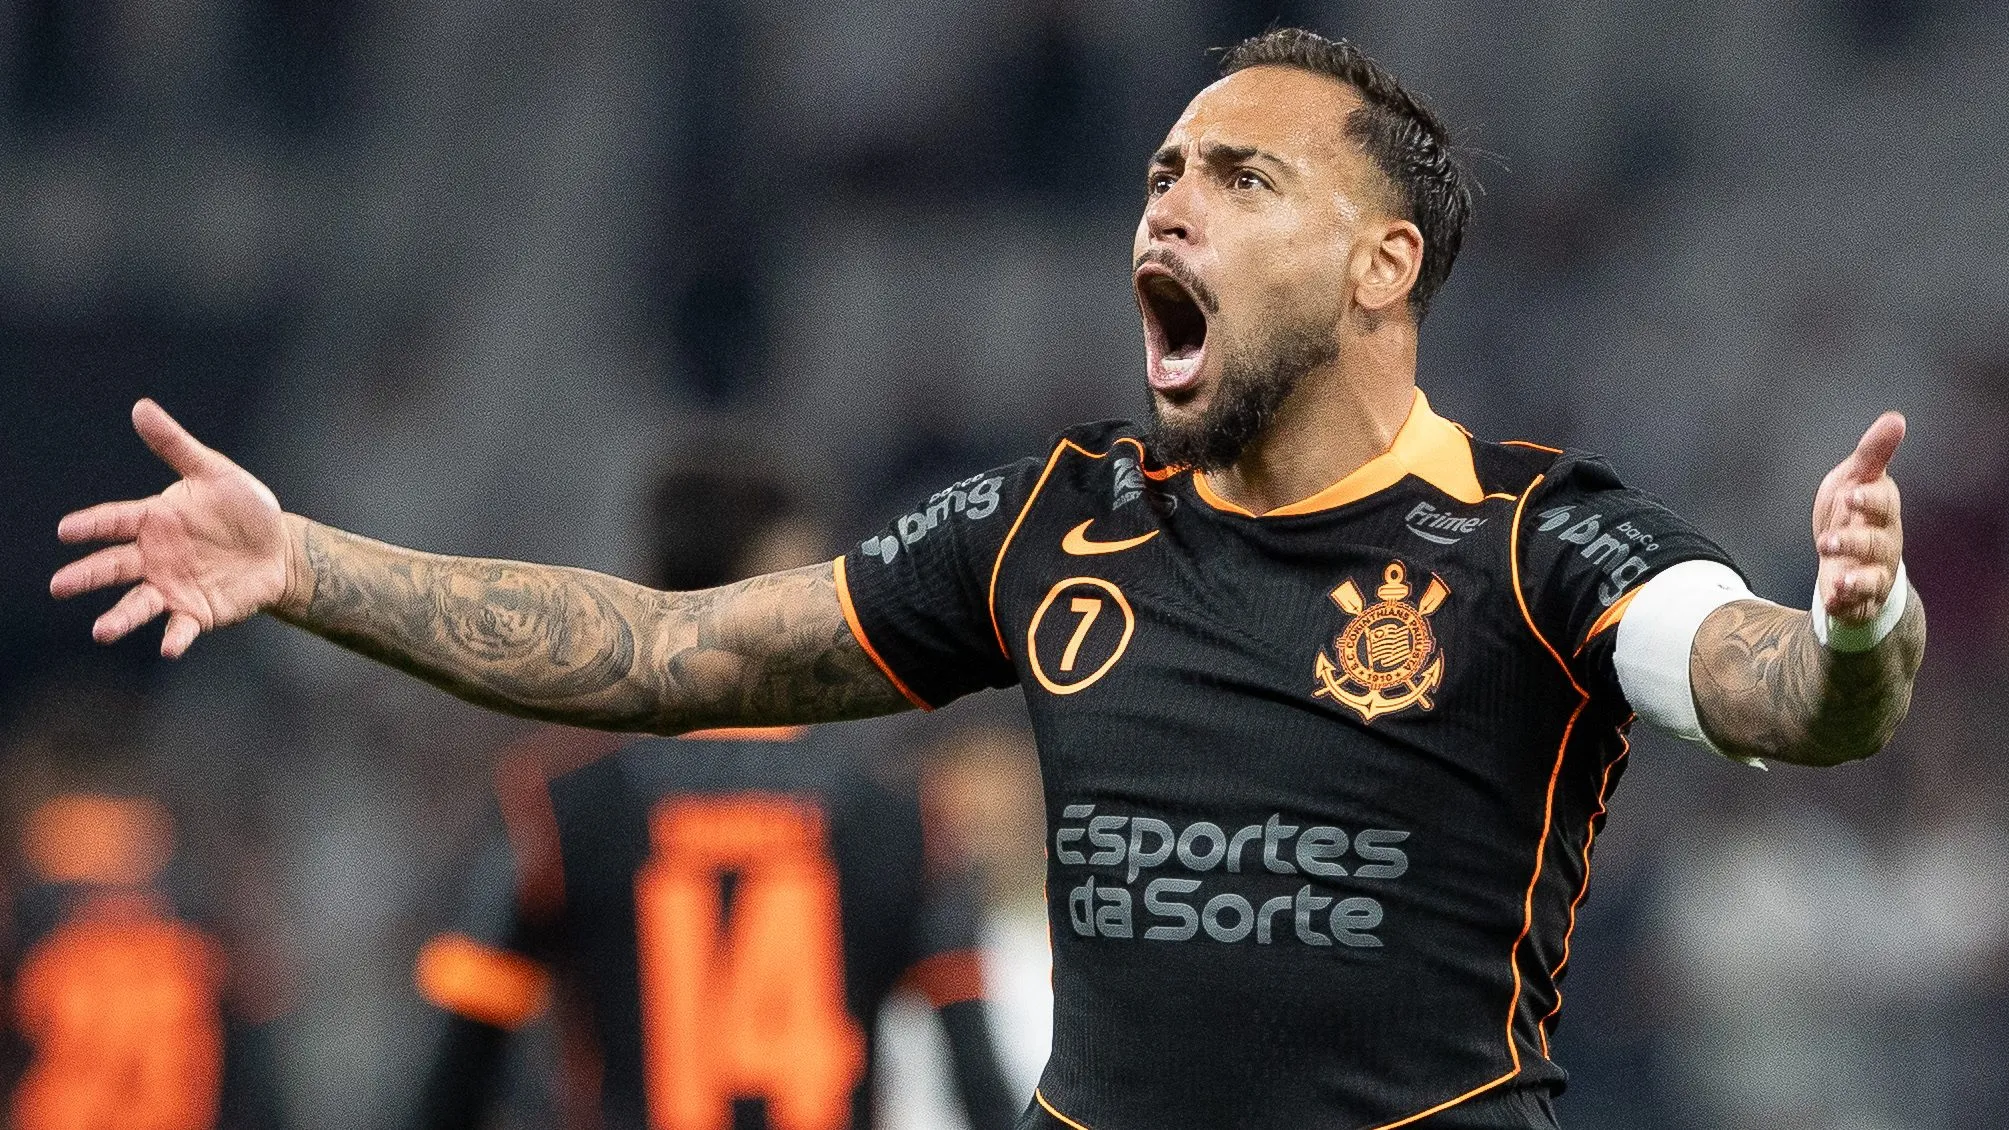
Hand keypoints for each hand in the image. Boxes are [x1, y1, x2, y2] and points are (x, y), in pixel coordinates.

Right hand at [51, 400, 296, 657]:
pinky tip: (169, 648)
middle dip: (86, 576)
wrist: (280, 549)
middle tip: (58, 586)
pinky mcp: (196, 612)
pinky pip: (181, 627)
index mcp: (153, 520)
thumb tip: (140, 407)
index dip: (91, 526)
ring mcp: (172, 587)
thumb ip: (175, 446)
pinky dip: (174, 638)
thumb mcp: (214, 472)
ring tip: (101, 631)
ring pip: (137, 604)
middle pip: (113, 567)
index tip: (64, 531)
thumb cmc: (243, 509)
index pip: (114, 521)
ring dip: (120, 618)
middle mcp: (154, 557)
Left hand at [1812, 411, 1905, 625]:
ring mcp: (1873, 573)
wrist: (1847, 558)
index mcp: (1881, 511)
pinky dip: (1845, 605)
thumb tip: (1895, 418)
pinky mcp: (1859, 599)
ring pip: (1872, 579)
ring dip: (1855, 579)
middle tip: (1826, 542)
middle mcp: (1883, 543)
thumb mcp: (1856, 480)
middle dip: (1854, 542)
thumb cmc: (1853, 513)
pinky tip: (1833, 602)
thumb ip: (1873, 454)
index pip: (1884, 504)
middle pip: (1876, 543)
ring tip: (1838, 580)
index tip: (1851, 495)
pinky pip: (1857, 606)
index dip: (1870, 500)